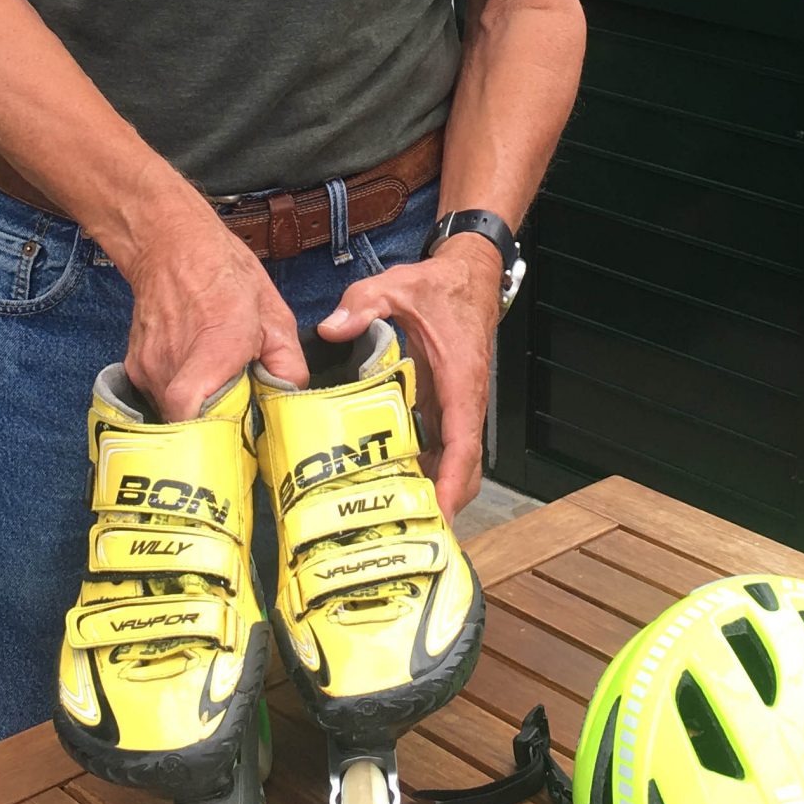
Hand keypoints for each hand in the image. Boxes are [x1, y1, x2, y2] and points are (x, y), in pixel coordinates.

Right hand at [120, 203, 305, 419]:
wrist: (171, 245)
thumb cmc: (223, 274)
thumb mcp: (273, 313)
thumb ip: (287, 362)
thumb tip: (290, 398)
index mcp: (215, 346)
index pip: (190, 408)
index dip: (212, 435)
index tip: (237, 438)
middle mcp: (174, 362)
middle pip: (188, 425)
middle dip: (214, 433)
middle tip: (238, 422)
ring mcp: (150, 367)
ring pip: (173, 415)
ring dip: (199, 414)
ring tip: (220, 393)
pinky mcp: (137, 369)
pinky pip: (160, 399)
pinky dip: (182, 399)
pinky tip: (199, 378)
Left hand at [317, 237, 500, 518]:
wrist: (470, 274)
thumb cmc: (442, 286)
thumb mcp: (399, 286)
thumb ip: (364, 303)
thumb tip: (333, 328)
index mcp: (460, 380)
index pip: (463, 442)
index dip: (452, 480)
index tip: (438, 511)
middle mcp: (465, 400)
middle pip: (465, 466)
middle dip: (444, 500)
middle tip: (408, 529)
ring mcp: (457, 405)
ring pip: (455, 461)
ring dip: (435, 488)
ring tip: (397, 515)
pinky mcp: (446, 403)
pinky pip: (442, 445)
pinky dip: (427, 468)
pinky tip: (395, 480)